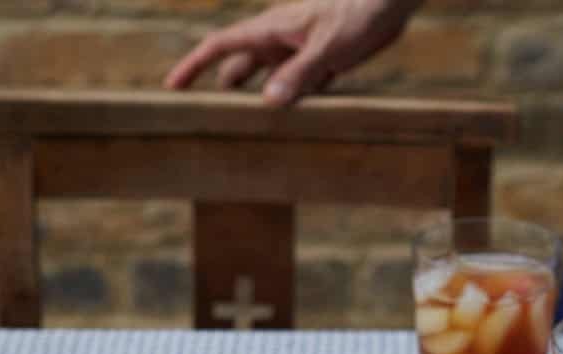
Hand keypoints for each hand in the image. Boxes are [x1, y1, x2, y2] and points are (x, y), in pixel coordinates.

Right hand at [165, 0, 416, 106]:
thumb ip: (300, 73)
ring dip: (258, 100)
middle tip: (204, 119)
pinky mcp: (321, 60)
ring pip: (268, 79)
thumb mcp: (328, 47)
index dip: (193, 66)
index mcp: (270, 30)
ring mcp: (299, 50)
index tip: (173, 87)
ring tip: (245, 130)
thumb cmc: (358, 13)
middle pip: (239, 67)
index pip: (219, 46)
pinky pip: (298, 85)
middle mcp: (279, 40)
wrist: (389, 1)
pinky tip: (293, 124)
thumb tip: (268, 102)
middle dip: (220, 90)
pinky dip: (291, 102)